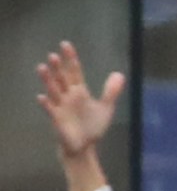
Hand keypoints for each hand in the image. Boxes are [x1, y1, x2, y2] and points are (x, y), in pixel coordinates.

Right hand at [35, 42, 122, 157]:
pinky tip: (42, 97)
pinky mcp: (57, 119)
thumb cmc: (92, 126)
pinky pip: (50, 110)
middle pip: (61, 78)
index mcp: (79, 91)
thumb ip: (111, 91)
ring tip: (42, 67)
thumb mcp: (105, 108)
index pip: (74, 71)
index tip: (65, 44)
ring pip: (53, 90)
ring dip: (47, 80)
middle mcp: (68, 96)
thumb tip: (119, 74)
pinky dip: (46, 104)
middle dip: (58, 68)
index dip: (71, 59)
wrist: (85, 146)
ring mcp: (61, 106)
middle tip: (53, 55)